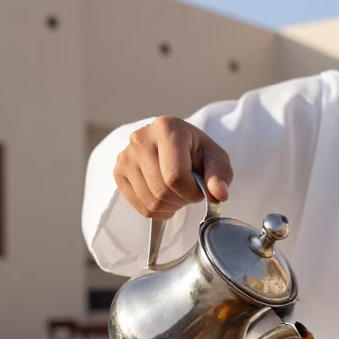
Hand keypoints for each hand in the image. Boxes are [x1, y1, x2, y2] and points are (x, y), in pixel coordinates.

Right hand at [114, 116, 232, 219]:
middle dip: (182, 199)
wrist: (174, 146)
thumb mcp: (216, 158)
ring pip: (151, 202)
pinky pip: (140, 207)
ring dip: (170, 206)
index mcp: (167, 129)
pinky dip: (157, 209)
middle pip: (162, 191)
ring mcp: (126, 156)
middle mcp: (141, 139)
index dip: (192, 192)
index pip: (175, 177)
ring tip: (177, 191)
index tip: (200, 189)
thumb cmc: (196, 152)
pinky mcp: (119, 172)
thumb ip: (220, 175)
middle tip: (189, 190)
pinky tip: (164, 195)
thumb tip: (219, 194)